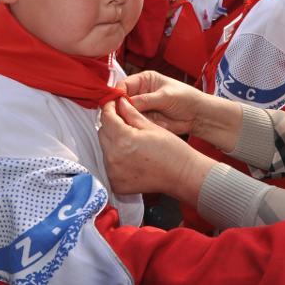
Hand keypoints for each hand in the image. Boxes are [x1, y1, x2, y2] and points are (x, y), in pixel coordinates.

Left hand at [98, 97, 214, 203]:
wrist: (182, 175)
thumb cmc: (172, 151)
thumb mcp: (151, 126)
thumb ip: (131, 114)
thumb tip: (120, 102)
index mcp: (123, 139)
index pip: (106, 118)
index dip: (109, 108)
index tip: (113, 104)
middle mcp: (114, 157)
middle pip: (102, 133)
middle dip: (111, 125)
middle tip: (125, 123)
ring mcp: (114, 172)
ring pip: (105, 149)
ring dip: (113, 142)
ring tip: (132, 143)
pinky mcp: (116, 183)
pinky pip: (109, 165)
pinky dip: (116, 159)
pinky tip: (131, 157)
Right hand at [120, 71, 206, 134]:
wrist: (198, 115)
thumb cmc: (186, 98)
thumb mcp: (165, 96)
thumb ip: (145, 100)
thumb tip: (125, 103)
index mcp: (144, 80)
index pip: (123, 85)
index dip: (117, 95)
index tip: (115, 105)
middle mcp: (140, 92)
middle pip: (122, 101)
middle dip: (123, 109)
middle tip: (127, 116)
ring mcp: (142, 107)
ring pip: (127, 114)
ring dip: (133, 119)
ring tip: (145, 121)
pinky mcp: (146, 119)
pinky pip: (136, 123)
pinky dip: (141, 126)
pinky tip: (153, 125)